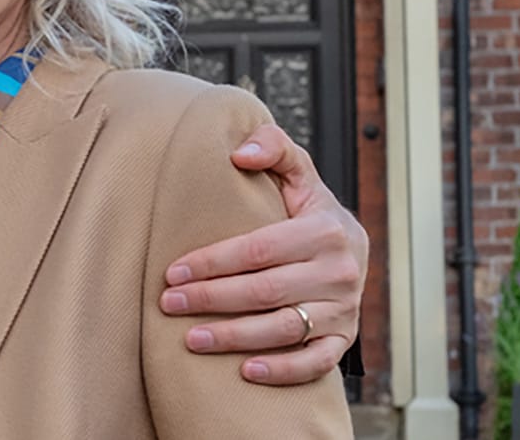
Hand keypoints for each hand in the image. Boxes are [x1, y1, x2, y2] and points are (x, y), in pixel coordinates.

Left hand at [159, 122, 366, 384]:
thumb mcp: (298, 172)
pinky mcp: (343, 339)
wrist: (350, 248)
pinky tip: (246, 371)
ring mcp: (344, 309)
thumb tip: (239, 152)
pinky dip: (282, 370)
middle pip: (265, 291)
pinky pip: (315, 363)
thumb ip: (273, 148)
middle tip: (169, 303)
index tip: (173, 270)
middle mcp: (339, 271)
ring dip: (235, 337)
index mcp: (326, 230)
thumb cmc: (308, 211)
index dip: (213, 262)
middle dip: (211, 299)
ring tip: (191, 338)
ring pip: (284, 329)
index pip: (259, 249)